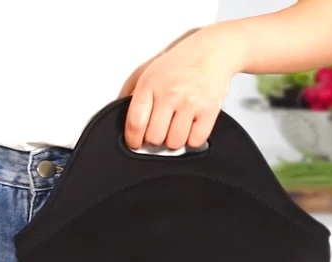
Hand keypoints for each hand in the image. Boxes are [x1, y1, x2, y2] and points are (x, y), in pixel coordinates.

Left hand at [120, 25, 237, 150]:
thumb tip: (118, 113)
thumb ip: (131, 91)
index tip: (135, 143)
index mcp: (150, 84)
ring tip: (175, 127)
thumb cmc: (180, 61)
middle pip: (154, 137)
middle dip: (154, 139)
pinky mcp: (209, 110)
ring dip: (173, 140)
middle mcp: (170, 93)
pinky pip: (195, 141)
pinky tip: (190, 127)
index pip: (135, 123)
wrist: (213, 50)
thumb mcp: (148, 69)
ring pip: (174, 143)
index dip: (133, 139)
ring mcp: (190, 102)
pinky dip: (192, 140)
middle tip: (159, 130)